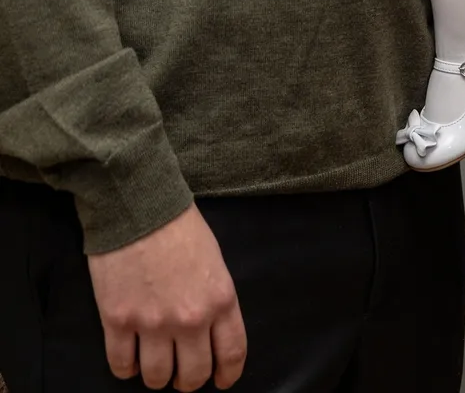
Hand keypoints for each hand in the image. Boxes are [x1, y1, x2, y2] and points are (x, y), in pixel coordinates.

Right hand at [88, 204, 246, 390]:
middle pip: (193, 376)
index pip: (232, 354)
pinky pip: (122, 366)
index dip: (226, 374)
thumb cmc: (179, 225)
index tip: (220, 380)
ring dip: (157, 376)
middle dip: (188, 379)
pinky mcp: (118, 321)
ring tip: (154, 362)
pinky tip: (129, 355)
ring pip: (157, 378)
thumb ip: (214, 298)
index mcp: (220, 299)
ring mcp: (152, 323)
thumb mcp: (214, 260)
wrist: (139, 204)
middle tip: (181, 371)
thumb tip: (208, 330)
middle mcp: (190, 318)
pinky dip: (126, 367)